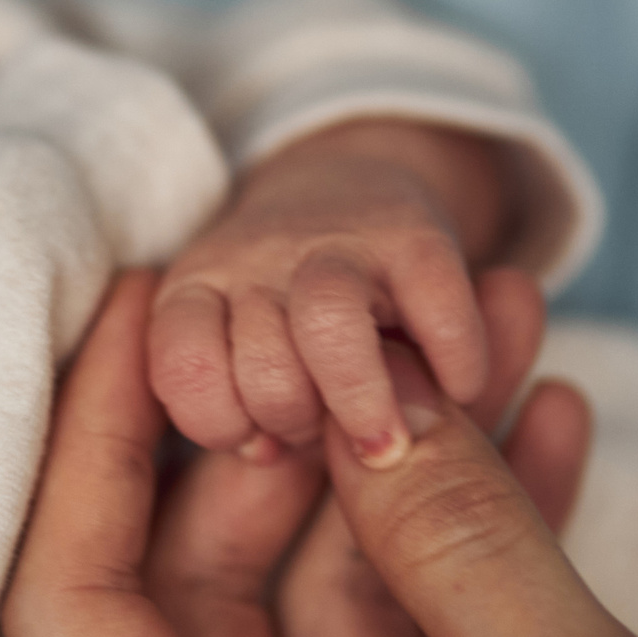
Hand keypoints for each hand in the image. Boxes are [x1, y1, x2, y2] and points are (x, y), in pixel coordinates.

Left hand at [8, 274, 637, 636]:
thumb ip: (459, 539)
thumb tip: (368, 390)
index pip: (79, 616)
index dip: (94, 444)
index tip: (144, 296)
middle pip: (211, 592)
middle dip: (298, 427)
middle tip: (373, 302)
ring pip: (346, 599)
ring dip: (419, 461)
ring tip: (496, 320)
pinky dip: (493, 535)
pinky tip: (555, 415)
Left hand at [149, 120, 510, 461]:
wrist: (346, 184)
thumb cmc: (288, 320)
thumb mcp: (239, 362)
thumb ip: (242, 417)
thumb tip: (268, 452)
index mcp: (197, 291)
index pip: (183, 366)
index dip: (222, 422)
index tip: (263, 442)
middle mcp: (256, 259)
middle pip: (263, 362)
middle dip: (298, 419)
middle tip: (330, 429)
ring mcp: (336, 242)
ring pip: (330, 322)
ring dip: (362, 400)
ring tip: (388, 443)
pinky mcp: (419, 237)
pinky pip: (438, 314)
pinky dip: (454, 368)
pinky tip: (454, 389)